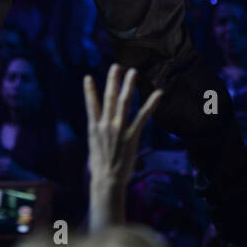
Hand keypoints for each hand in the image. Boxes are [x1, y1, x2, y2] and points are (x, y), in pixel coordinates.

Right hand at [84, 64, 162, 210]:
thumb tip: (98, 131)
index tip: (88, 78)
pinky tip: (158, 93)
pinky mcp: (131, 136)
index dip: (89, 90)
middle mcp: (105, 125)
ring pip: (124, 102)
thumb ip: (98, 135)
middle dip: (113, 81)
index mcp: (94, 128)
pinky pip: (143, 116)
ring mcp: (118, 129)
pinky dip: (151, 104)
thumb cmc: (100, 168)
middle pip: (109, 98)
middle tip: (117, 66)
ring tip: (133, 72)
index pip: (91, 104)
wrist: (107, 180)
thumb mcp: (94, 148)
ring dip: (129, 85)